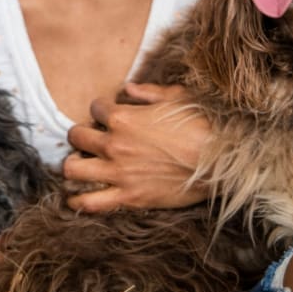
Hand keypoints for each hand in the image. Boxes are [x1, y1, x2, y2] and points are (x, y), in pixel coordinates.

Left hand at [63, 82, 213, 211]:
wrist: (219, 161)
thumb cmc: (202, 126)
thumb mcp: (177, 97)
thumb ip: (149, 92)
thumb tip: (130, 88)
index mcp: (123, 118)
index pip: (96, 107)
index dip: (102, 109)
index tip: (109, 114)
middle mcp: (114, 144)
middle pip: (76, 135)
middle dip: (81, 134)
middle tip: (91, 139)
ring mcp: (118, 172)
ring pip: (72, 169)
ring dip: (73, 165)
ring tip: (81, 165)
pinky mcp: (128, 197)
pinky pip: (90, 203)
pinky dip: (78, 201)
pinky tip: (76, 198)